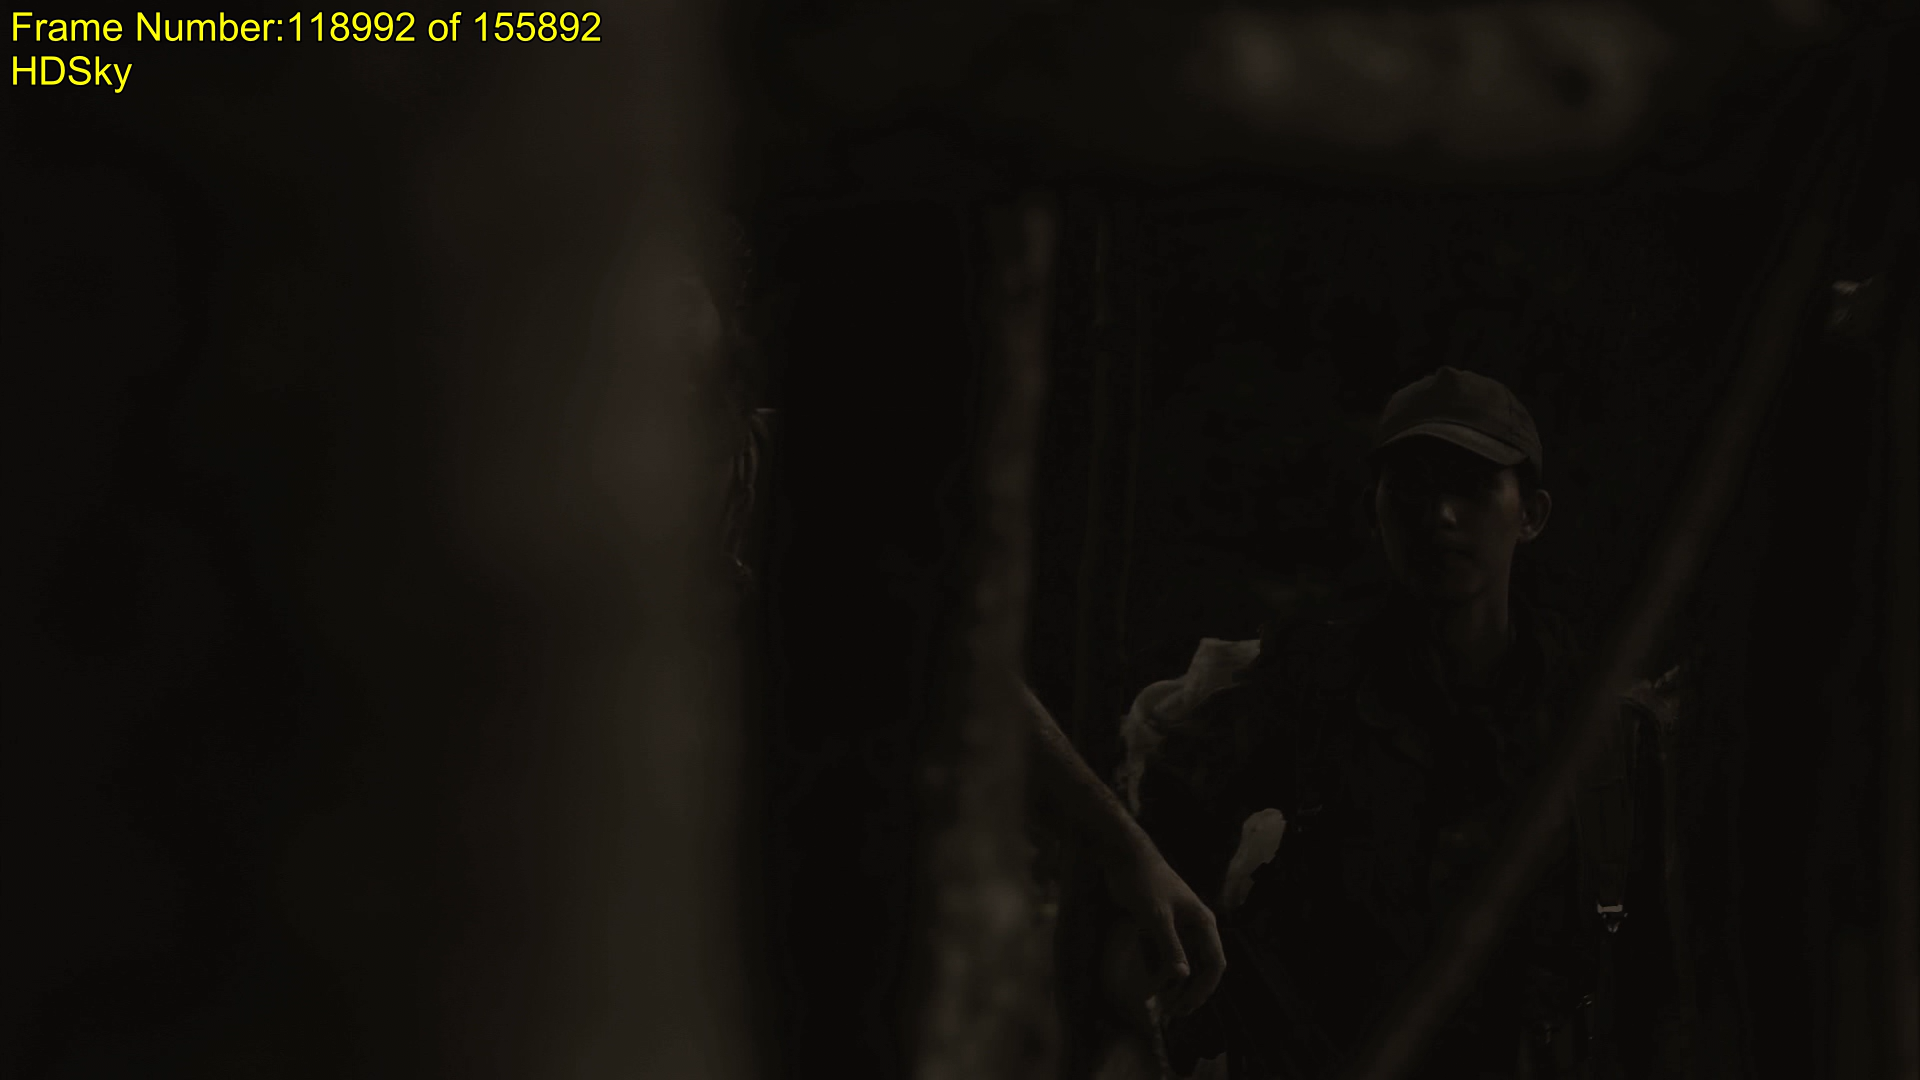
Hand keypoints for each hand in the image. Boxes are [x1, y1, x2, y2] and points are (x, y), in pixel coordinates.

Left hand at [1098, 836, 1225, 1015]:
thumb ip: (1170, 946)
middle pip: (1199, 968)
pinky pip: (1162, 956)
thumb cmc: (1143, 880)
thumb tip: (1184, 976)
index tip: (1186, 1008)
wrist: (1121, 854)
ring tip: (1159, 1007)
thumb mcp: (1156, 915)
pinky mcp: (1157, 926)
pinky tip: (1149, 988)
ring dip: (1171, 985)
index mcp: (1202, 922)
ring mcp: (1176, 926)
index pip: (1214, 964)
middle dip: (1187, 992)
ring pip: (1180, 964)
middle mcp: (1193, 926)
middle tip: (1172, 1014)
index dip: (1203, 989)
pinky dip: (1157, 972)